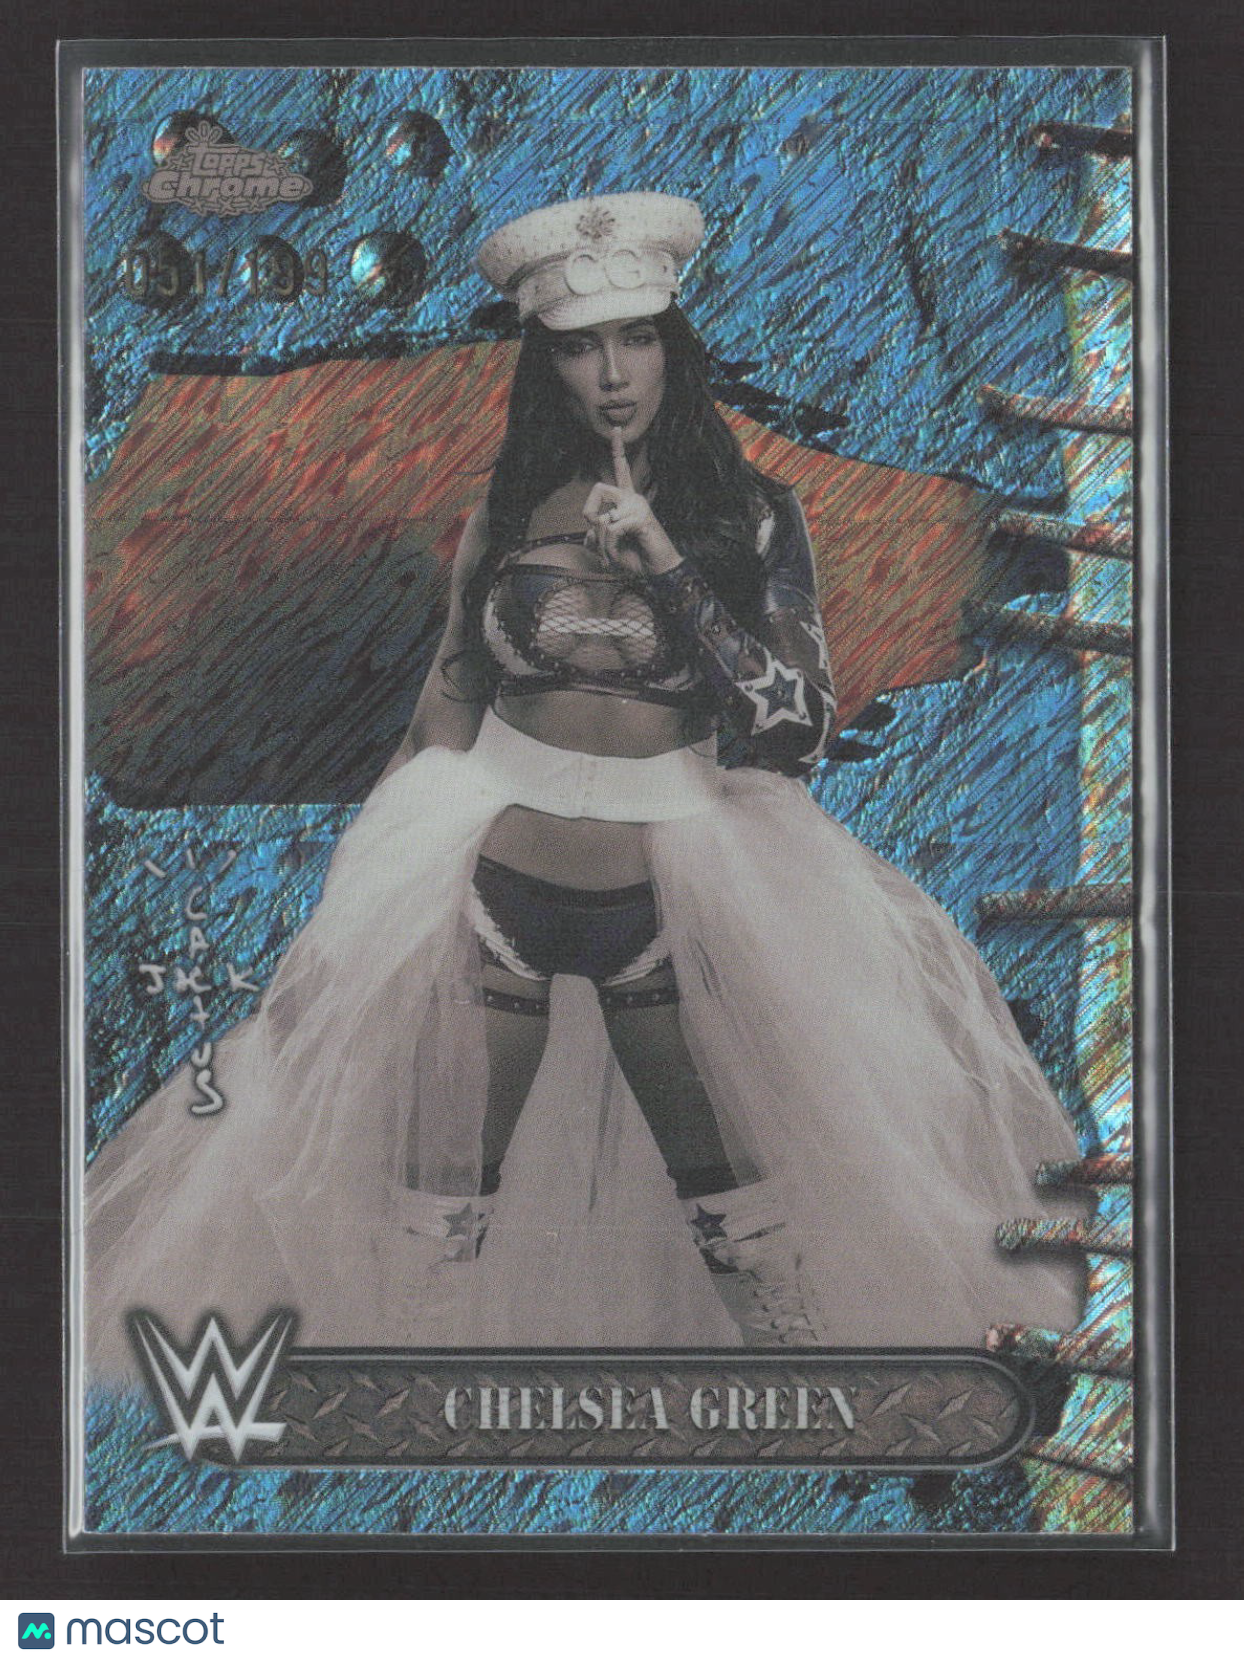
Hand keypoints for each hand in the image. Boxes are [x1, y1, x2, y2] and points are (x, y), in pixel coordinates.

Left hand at [582, 433, 682, 576]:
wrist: (657, 572)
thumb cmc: (635, 557)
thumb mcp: (607, 547)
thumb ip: (595, 537)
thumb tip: (590, 531)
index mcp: (626, 499)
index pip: (621, 469)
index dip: (617, 448)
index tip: (616, 429)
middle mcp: (633, 498)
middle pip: (599, 488)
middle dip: (588, 512)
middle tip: (596, 531)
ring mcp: (638, 507)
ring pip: (603, 517)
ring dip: (601, 543)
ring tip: (609, 558)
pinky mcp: (641, 518)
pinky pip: (612, 529)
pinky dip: (609, 549)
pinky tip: (616, 558)